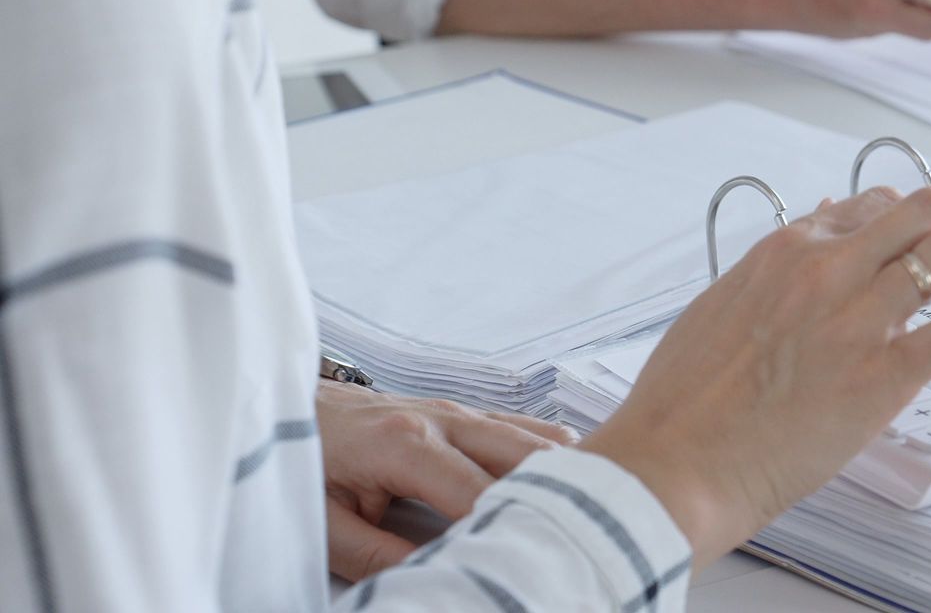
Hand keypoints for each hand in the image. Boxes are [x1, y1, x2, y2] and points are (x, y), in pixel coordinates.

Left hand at [315, 381, 576, 579]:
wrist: (287, 404)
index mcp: (407, 444)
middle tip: (579, 536)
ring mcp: (459, 410)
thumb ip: (379, 555)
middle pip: (524, 456)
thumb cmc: (304, 462)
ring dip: (564, 472)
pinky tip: (571, 479)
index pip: (477, 493)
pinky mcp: (464, 411)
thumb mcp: (323, 522)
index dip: (507, 529)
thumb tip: (438, 577)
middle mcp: (444, 418)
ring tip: (591, 510)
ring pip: (535, 437)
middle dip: (555, 496)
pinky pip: (525, 426)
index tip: (529, 561)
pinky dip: (553, 453)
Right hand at [580, 186, 930, 566]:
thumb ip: (770, 277)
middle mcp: (826, 269)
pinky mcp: (883, 374)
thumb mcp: (720, 309)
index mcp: (784, 251)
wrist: (671, 465)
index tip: (922, 246)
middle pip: (927, 206)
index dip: (909, 224)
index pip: (870, 204)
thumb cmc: (684, 405)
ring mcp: (857, 318)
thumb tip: (806, 249)